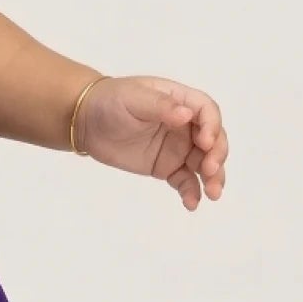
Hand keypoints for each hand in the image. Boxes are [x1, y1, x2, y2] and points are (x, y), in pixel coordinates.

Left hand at [74, 74, 227, 210]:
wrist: (86, 122)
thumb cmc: (110, 100)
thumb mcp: (133, 98)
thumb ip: (160, 105)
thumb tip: (186, 114)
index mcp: (181, 101)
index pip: (207, 112)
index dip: (212, 126)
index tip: (205, 142)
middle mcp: (185, 125)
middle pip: (213, 140)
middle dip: (217, 155)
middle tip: (210, 170)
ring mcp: (178, 147)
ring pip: (204, 163)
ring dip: (213, 178)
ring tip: (212, 193)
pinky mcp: (166, 167)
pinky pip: (185, 181)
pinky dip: (192, 192)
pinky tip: (192, 203)